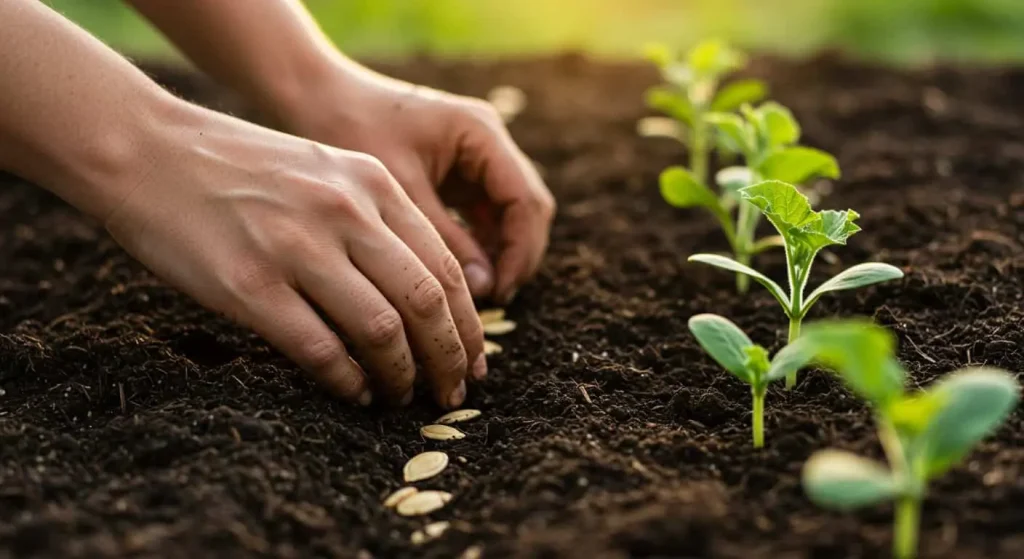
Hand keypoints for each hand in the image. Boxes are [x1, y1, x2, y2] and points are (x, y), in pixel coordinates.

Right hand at [102, 101, 485, 407]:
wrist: (147, 150)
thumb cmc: (240, 168)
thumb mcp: (326, 169)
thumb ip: (376, 219)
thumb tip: (424, 295)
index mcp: (372, 183)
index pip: (446, 266)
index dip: (468, 324)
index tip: (474, 360)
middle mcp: (344, 212)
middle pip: (426, 301)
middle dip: (450, 357)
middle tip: (452, 392)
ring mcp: (296, 247)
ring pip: (381, 329)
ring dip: (402, 375)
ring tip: (403, 397)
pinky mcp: (249, 284)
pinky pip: (319, 348)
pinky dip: (347, 380)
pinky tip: (355, 392)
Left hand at [271, 63, 555, 302]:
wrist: (316, 96)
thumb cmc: (352, 130)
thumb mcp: (400, 192)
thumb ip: (446, 239)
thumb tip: (485, 289)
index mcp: (481, 133)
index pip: (526, 200)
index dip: (520, 250)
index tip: (499, 290)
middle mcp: (489, 141)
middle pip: (527, 207)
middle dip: (517, 255)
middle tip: (495, 298)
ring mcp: (477, 156)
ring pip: (510, 214)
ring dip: (501, 252)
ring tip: (478, 294)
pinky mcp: (459, 172)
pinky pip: (485, 213)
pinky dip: (480, 244)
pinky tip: (461, 274)